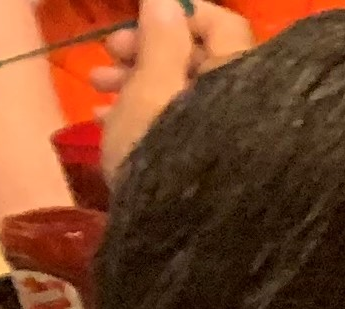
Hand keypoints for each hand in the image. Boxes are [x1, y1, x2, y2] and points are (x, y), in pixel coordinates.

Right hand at [90, 0, 254, 181]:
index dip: (177, 16)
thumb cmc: (162, 159)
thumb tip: (166, 0)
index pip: (221, 25)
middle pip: (201, 62)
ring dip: (140, 85)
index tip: (136, 22)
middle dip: (149, 51)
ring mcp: (235, 147)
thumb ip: (160, 41)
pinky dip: (152, 122)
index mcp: (240, 80)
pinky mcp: (218, 177)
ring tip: (97, 90)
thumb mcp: (150, 92)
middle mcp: (248, 109)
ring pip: (188, 99)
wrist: (178, 248)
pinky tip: (110, 126)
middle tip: (106, 55)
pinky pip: (187, 135)